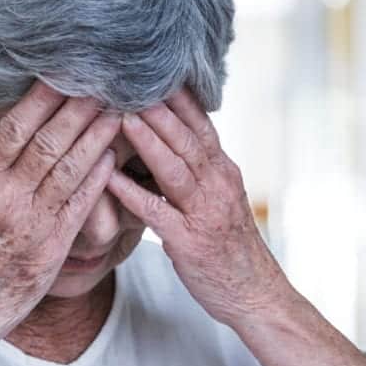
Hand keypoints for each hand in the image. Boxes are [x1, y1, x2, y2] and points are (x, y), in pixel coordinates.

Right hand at [0, 82, 119, 337]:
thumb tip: (4, 143)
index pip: (13, 128)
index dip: (40, 99)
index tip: (61, 75)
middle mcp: (1, 195)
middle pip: (45, 140)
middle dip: (77, 109)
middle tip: (102, 82)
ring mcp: (27, 220)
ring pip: (67, 167)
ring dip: (96, 136)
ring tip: (117, 112)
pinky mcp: (49, 246)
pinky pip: (79, 204)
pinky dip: (97, 178)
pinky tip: (114, 158)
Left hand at [108, 89, 289, 327]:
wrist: (256, 295)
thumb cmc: (231, 250)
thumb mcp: (221, 201)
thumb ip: (201, 172)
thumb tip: (173, 142)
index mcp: (224, 172)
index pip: (201, 125)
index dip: (177, 98)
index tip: (152, 70)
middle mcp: (218, 186)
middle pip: (187, 138)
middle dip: (159, 108)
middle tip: (130, 79)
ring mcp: (205, 213)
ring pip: (175, 168)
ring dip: (148, 140)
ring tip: (121, 116)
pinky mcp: (190, 242)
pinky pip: (157, 213)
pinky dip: (132, 193)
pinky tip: (109, 178)